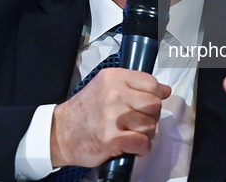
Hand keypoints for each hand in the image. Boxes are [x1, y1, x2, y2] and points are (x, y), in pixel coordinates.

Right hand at [50, 68, 170, 167]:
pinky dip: (142, 147)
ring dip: (145, 133)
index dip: (155, 95)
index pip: (151, 83)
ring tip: (133, 133)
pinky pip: (143, 143)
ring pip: (150, 125)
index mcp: (113, 77)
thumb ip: (134, 84)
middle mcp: (114, 94)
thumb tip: (164, 90)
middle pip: (154, 104)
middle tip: (139, 120)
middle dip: (151, 115)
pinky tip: (132, 145)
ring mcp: (113, 117)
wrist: (60, 132)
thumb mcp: (105, 86)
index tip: (148, 102)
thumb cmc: (85, 110)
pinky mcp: (112, 138)